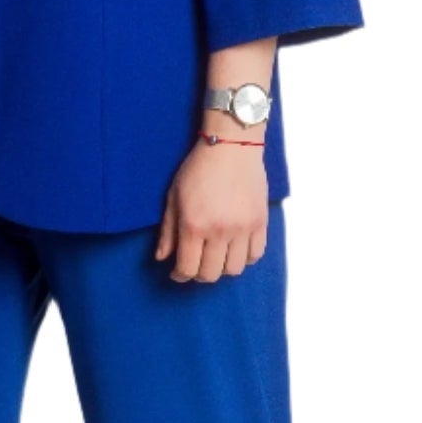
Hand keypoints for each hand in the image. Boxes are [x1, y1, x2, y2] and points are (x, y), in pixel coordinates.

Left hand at [154, 134, 268, 282]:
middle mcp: (219, 231)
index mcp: (194, 225)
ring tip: (216, 257)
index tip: (177, 272)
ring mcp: (243, 228)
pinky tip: (235, 249)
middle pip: (211, 274)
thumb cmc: (198, 169)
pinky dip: (245, 258)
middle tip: (196, 264)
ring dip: (223, 269)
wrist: (231, 146)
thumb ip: (168, 230)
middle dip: (199, 275)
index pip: (187, 268)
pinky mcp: (260, 222)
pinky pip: (256, 255)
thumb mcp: (173, 196)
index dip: (180, 276)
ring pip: (235, 269)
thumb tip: (162, 257)